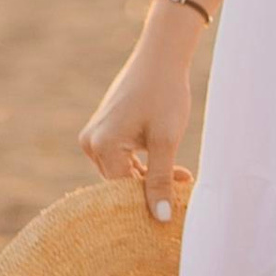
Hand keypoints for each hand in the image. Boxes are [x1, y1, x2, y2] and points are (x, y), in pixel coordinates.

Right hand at [80, 22, 196, 226]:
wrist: (160, 57)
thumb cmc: (165, 94)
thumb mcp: (166, 140)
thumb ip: (162, 180)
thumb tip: (160, 218)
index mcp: (102, 146)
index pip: (121, 191)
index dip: (148, 202)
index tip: (175, 209)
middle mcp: (90, 143)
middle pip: (120, 183)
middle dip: (151, 189)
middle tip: (184, 189)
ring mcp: (94, 136)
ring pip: (122, 173)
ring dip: (151, 178)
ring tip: (182, 177)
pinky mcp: (103, 131)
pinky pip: (121, 159)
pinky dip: (144, 165)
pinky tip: (172, 167)